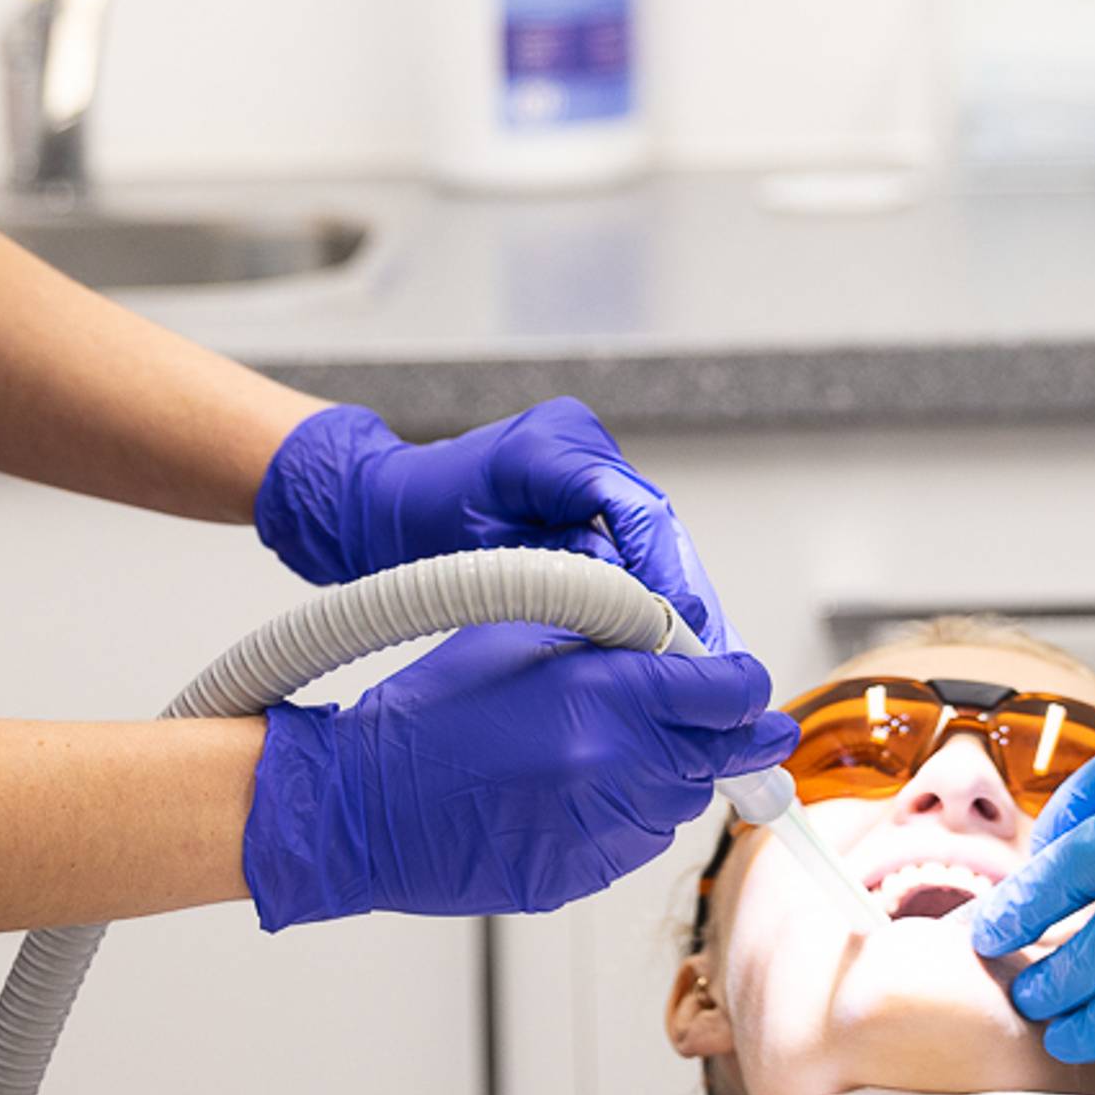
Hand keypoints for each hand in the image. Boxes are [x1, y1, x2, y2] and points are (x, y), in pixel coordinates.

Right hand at [244, 625, 795, 928]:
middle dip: (718, 735)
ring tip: (616, 750)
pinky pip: (634, 844)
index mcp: (606, 697)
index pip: (726, 693)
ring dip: (669, 776)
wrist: (362, 804)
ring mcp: (598, 831)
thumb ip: (611, 634)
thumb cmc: (431, 710)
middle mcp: (614, 769)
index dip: (745, 685)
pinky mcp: (579, 876)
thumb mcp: (524, 633)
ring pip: (678, 804)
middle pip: (715, 756)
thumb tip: (679, 641)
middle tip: (722, 722)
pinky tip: (580, 792)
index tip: (748, 685)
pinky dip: (626, 817)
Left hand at [254, 398, 737, 649]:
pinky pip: (636, 536)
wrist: (385, 505)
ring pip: (655, 533)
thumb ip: (555, 571)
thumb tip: (627, 607)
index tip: (680, 627)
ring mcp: (590, 458)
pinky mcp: (592, 485)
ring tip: (700, 653)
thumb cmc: (413, 525)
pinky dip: (653, 582)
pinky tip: (671, 631)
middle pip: (657, 523)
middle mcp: (581, 440)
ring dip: (677, 591)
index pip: (636, 510)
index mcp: (552, 445)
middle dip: (684, 590)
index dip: (665, 572)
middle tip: (709, 654)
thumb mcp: (480, 556)